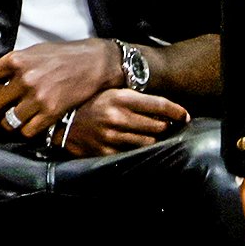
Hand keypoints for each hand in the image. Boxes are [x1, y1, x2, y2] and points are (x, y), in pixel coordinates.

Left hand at [0, 38, 119, 138]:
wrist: (95, 62)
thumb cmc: (62, 55)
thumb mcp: (32, 52)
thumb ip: (12, 65)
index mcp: (15, 60)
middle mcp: (23, 79)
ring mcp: (37, 97)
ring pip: (7, 122)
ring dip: (5, 126)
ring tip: (7, 124)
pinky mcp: (51, 112)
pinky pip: (27, 131)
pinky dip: (25, 132)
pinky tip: (27, 127)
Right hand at [59, 89, 188, 156]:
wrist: (60, 122)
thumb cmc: (89, 104)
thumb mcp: (110, 92)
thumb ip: (135, 99)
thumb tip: (166, 110)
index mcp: (120, 98)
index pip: (159, 105)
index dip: (177, 111)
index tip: (184, 116)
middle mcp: (117, 116)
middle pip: (158, 126)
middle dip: (165, 126)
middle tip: (164, 126)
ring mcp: (111, 136)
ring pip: (148, 142)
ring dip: (153, 139)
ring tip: (149, 135)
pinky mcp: (105, 152)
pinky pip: (131, 153)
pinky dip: (135, 149)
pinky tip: (132, 144)